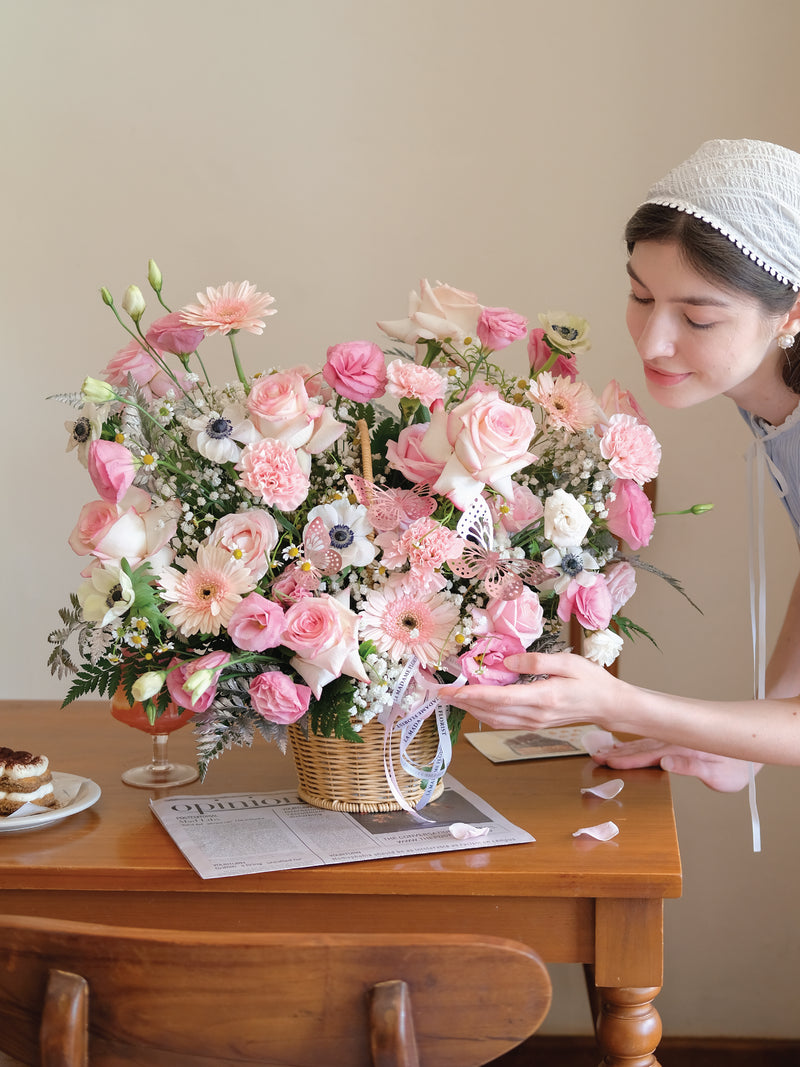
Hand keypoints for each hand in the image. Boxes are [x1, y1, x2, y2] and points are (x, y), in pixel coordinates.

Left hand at [437, 650, 621, 730]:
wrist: (608, 705)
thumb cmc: (591, 681)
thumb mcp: (567, 662)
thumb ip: (536, 662)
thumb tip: (508, 662)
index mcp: (542, 698)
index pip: (498, 698)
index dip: (471, 694)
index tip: (450, 690)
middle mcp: (534, 715)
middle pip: (490, 711)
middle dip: (462, 703)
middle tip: (440, 693)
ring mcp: (533, 722)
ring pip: (494, 720)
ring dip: (470, 710)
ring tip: (452, 699)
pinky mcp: (534, 724)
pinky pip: (503, 722)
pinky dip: (485, 714)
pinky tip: (476, 706)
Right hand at [592, 738, 757, 792]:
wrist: (750, 751)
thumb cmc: (737, 766)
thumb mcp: (717, 774)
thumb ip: (690, 765)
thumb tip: (664, 761)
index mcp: (679, 749)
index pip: (646, 755)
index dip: (625, 759)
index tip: (606, 761)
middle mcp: (673, 742)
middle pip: (639, 747)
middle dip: (617, 752)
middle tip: (596, 755)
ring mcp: (674, 740)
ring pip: (643, 743)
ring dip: (623, 748)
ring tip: (605, 751)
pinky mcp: (677, 743)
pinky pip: (651, 743)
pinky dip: (636, 744)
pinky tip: (627, 746)